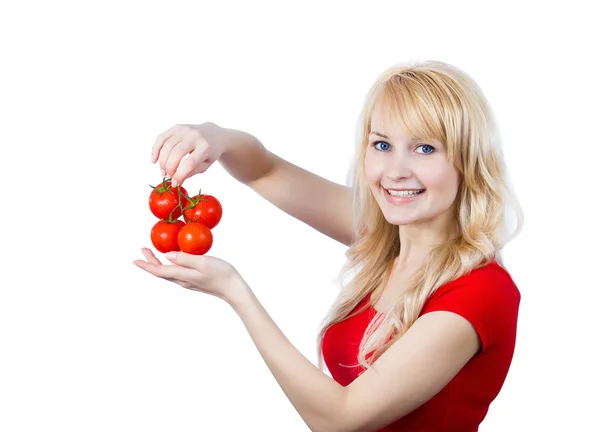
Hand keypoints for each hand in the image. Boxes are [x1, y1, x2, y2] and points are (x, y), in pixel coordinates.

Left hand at [133, 247, 247, 304]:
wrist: (233, 289)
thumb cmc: (221, 274)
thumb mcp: (203, 263)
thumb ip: (185, 258)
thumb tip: (167, 255)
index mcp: (182, 276)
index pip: (159, 271)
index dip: (146, 265)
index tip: (135, 259)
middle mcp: (182, 280)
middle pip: (161, 272)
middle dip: (150, 261)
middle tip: (143, 249)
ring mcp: (188, 281)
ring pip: (168, 272)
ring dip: (159, 263)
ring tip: (154, 253)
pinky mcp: (194, 280)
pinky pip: (176, 272)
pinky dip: (169, 265)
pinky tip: (174, 260)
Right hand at [150, 122, 228, 186]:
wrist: (214, 134)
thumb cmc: (210, 152)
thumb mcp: (205, 165)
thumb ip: (191, 172)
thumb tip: (175, 181)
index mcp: (205, 147)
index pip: (190, 162)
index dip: (180, 174)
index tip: (174, 184)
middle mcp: (195, 136)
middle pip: (176, 153)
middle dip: (170, 167)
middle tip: (168, 177)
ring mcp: (185, 129)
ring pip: (167, 145)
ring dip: (162, 161)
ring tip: (163, 172)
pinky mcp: (177, 127)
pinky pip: (162, 137)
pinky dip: (155, 149)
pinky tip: (154, 160)